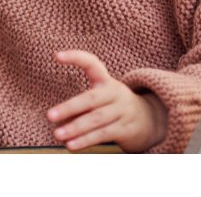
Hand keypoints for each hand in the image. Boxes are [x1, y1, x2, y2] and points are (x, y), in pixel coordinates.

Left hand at [47, 50, 167, 152]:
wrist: (150, 119)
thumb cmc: (115, 107)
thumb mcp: (103, 97)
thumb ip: (83, 104)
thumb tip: (57, 119)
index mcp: (106, 81)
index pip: (92, 64)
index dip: (75, 57)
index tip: (57, 55)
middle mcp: (115, 93)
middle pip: (91, 98)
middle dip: (69, 107)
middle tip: (50, 115)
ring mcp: (123, 110)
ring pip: (96, 119)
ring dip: (75, 128)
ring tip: (58, 135)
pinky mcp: (127, 128)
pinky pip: (104, 133)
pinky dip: (86, 140)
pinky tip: (72, 145)